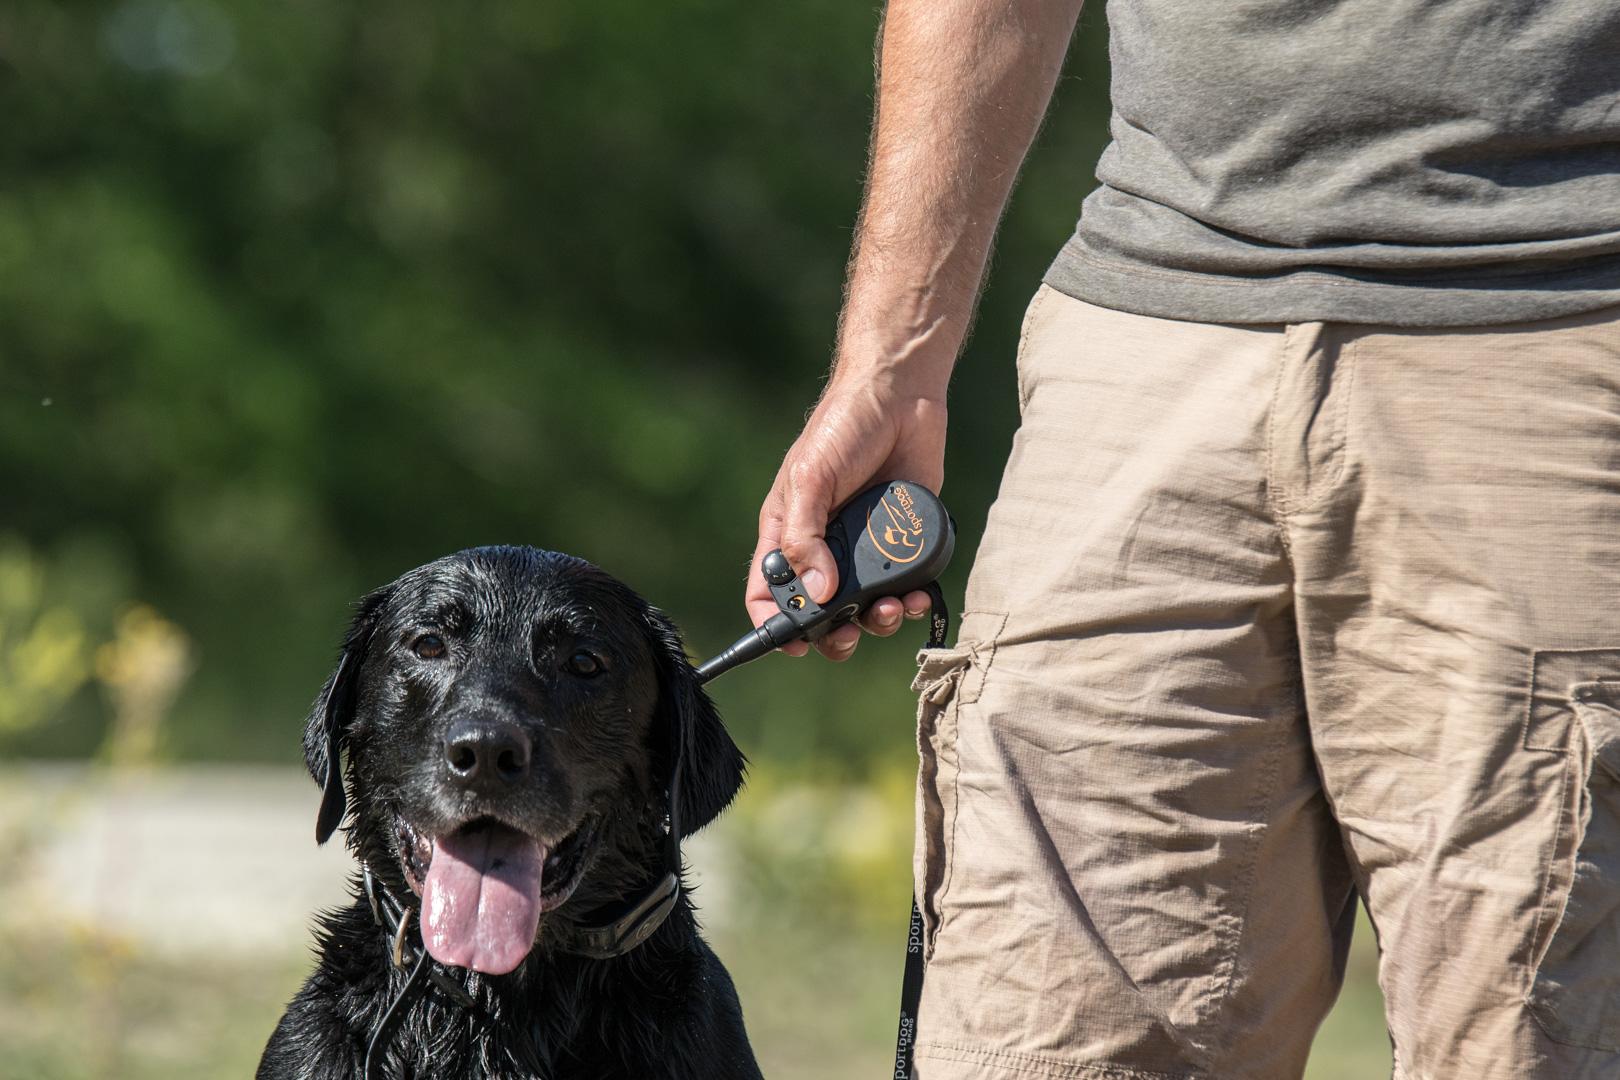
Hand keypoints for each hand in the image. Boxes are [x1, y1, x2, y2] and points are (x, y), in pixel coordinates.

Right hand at [748, 371, 946, 659]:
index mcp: (789, 531)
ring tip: (889, 610)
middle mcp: (825, 546)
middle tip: (848, 634)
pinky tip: (917, 596)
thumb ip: (807, 536)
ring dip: (875, 621)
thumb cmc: (842, 427)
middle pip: (820, 611)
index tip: (793, 642)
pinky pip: (904, 586)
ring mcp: (864, 548)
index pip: (768, 590)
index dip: (773, 622)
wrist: (902, 395)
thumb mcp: (811, 478)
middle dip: (832, 634)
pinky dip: (911, 600)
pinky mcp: (902, 541)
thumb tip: (818, 593)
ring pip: (865, 606)